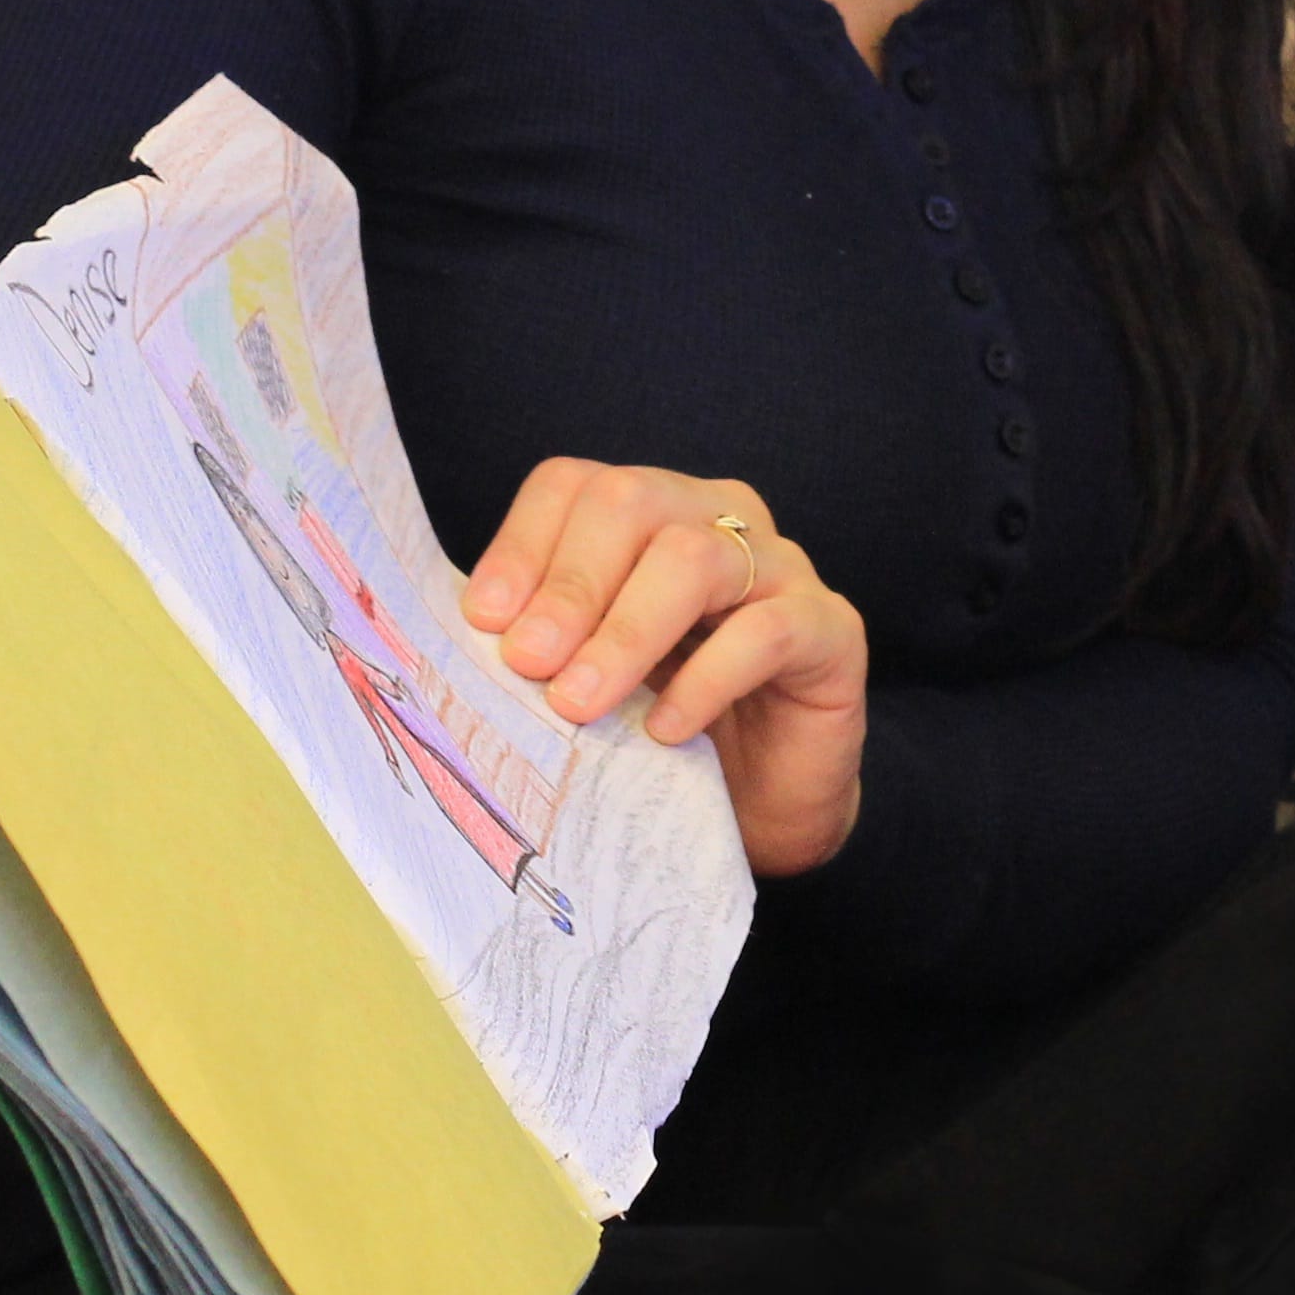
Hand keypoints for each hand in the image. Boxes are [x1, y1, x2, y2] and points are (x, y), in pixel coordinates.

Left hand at [467, 463, 868, 875]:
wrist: (762, 807)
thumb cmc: (661, 731)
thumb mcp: (584, 675)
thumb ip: (539, 641)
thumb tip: (463, 636)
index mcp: (650, 517)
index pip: (575, 486)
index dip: (521, 545)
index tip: (481, 621)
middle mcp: (717, 521)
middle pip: (633, 501)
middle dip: (569, 584)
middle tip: (526, 663)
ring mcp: (782, 569)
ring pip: (696, 557)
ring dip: (624, 632)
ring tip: (580, 703)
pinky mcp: (831, 629)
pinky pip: (766, 631)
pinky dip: (705, 680)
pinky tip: (664, 730)